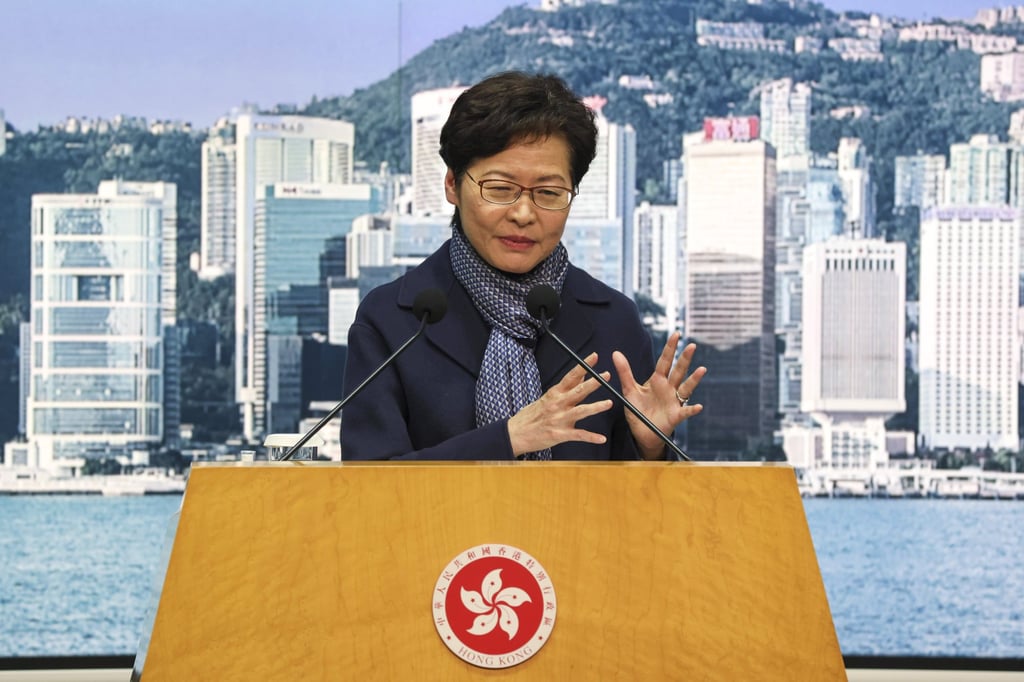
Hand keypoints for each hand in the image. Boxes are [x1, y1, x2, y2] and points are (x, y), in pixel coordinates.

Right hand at [507, 352, 613, 456]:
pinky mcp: (560, 434)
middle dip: (593, 383)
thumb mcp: (548, 397)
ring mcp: (559, 419)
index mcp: (555, 393)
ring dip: (595, 407)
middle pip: (578, 391)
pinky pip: (578, 435)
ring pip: (580, 411)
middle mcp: (558, 404)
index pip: (571, 376)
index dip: (583, 366)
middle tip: (606, 376)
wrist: (516, 433)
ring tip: (609, 403)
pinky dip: (591, 438)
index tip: (594, 356)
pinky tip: (601, 439)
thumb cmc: (532, 415)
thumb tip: (582, 375)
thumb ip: (566, 387)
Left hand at [612, 332, 705, 459]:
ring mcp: (674, 401)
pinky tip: (698, 406)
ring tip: (702, 370)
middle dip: (684, 359)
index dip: (670, 348)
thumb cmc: (638, 410)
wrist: (641, 433)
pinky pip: (685, 412)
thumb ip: (624, 372)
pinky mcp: (676, 416)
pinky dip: (692, 409)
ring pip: (685, 388)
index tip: (676, 334)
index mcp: (657, 380)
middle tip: (691, 345)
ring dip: (694, 379)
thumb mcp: (629, 390)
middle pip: (678, 371)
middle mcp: (668, 388)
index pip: (665, 361)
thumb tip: (616, 352)